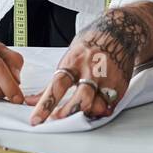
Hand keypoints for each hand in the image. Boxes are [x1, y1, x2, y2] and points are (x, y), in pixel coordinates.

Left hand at [25, 8, 150, 124]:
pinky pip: (109, 106)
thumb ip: (53, 81)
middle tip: (57, 120)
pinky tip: (94, 111)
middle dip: (68, 113)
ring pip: (97, 106)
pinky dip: (99, 111)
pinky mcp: (119, 86)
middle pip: (81, 99)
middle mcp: (92, 70)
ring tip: (77, 115)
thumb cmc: (92, 43)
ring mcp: (108, 79)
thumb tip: (32, 100)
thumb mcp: (70, 56)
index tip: (36, 119)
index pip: (57, 86)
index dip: (46, 105)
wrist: (120, 31)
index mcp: (75, 62)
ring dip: (85, 114)